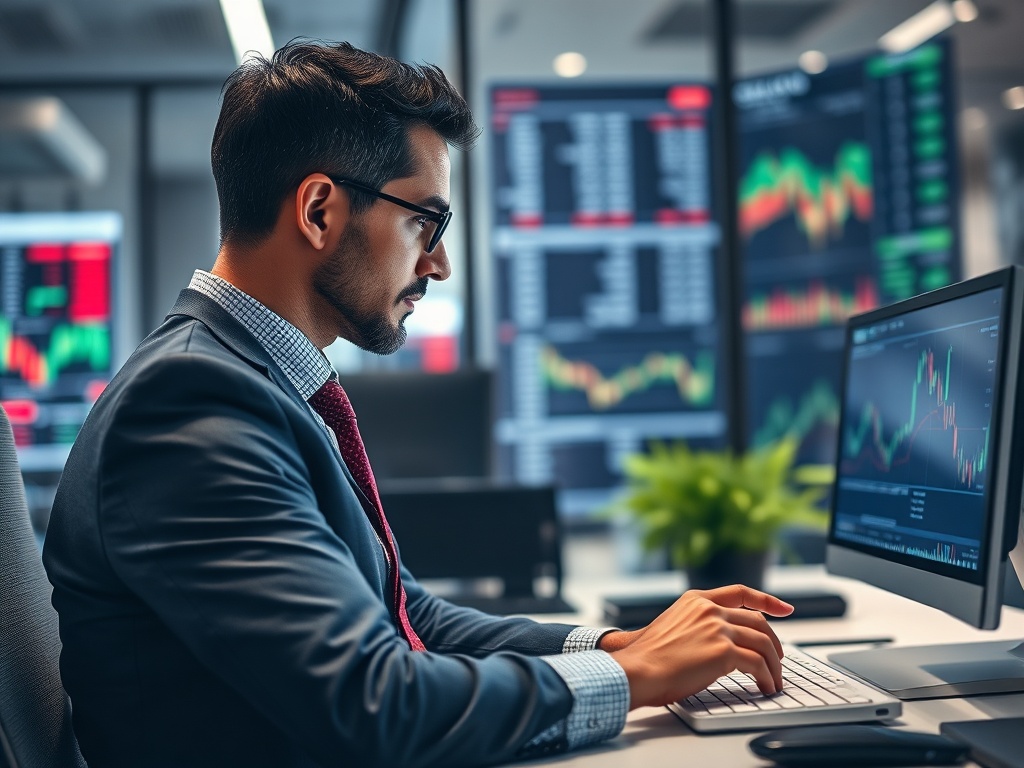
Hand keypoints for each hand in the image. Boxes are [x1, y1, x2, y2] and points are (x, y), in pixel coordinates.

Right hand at [609, 584, 792, 708]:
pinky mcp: (723, 650)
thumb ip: (697, 627)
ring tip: (774, 681)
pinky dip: (767, 677)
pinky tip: (765, 686)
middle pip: (757, 621)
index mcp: (696, 599)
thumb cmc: (648, 658)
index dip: (766, 600)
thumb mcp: (672, 627)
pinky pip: (757, 664)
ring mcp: (718, 628)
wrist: (638, 670)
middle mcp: (709, 609)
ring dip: (773, 665)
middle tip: (778, 659)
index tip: (785, 608)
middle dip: (773, 643)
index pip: (740, 592)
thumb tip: (720, 644)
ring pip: (763, 643)